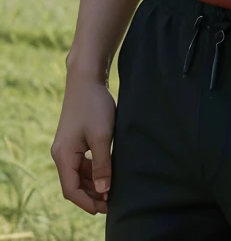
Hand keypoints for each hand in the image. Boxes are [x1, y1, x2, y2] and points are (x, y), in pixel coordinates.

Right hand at [51, 71, 115, 214]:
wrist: (87, 79)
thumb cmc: (94, 105)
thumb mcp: (102, 136)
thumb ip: (102, 164)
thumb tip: (104, 190)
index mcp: (63, 156)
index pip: (71, 190)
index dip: (87, 202)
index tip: (104, 209)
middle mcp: (61, 154)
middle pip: (73, 184)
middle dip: (91, 195)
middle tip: (111, 203)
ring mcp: (67, 147)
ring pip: (78, 174)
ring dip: (92, 184)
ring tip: (111, 191)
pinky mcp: (74, 141)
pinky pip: (81, 163)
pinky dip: (92, 171)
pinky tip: (107, 173)